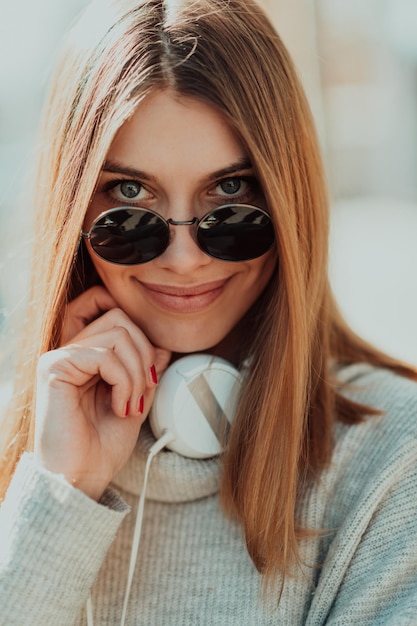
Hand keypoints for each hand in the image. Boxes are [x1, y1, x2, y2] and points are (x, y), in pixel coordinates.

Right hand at [34, 287, 171, 500]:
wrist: (81, 480)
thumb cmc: (102, 447)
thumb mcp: (136, 401)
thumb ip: (145, 372)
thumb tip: (161, 346)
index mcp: (86, 356)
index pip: (114, 314)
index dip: (140, 334)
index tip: (149, 374)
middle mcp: (70, 351)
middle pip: (120, 318)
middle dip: (144, 354)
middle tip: (143, 391)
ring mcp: (60, 357)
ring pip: (118, 334)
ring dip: (137, 373)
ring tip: (131, 404)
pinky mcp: (54, 368)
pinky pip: (104, 356)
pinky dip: (123, 381)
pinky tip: (119, 407)